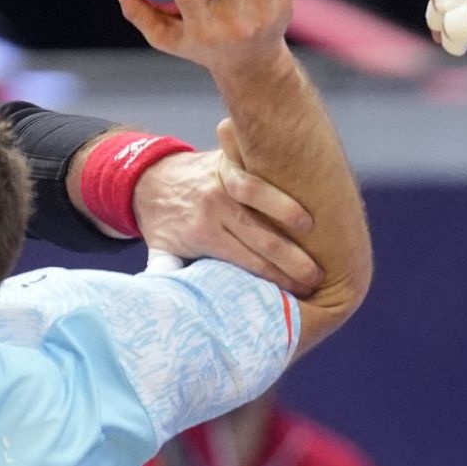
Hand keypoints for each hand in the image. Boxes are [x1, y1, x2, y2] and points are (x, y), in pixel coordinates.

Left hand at [131, 126, 320, 294]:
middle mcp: (214, 207)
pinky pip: (256, 170)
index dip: (276, 278)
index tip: (301, 294)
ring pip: (261, 197)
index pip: (248, 260)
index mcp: (202, 233)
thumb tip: (176, 304)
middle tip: (318, 277)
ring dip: (291, 215)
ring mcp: (221, 181)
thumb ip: (171, 274)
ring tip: (319, 234)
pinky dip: (277, 181)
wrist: (147, 176)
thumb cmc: (163, 221)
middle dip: (293, 260)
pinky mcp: (227, 161)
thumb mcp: (161, 250)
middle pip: (262, 236)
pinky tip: (303, 190)